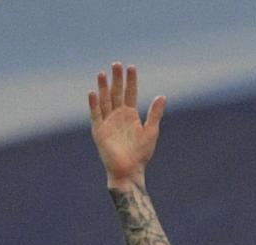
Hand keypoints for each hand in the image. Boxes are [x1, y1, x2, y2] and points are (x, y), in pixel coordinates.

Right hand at [87, 62, 164, 185]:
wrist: (130, 170)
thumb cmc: (141, 153)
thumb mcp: (151, 131)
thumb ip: (155, 113)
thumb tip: (162, 96)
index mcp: (130, 115)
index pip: (130, 93)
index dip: (131, 81)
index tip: (131, 67)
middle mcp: (118, 115)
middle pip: (116, 93)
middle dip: (116, 79)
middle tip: (116, 64)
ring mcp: (107, 121)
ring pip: (104, 100)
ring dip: (103, 87)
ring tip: (102, 73)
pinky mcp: (99, 130)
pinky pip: (96, 114)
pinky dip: (94, 104)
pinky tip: (93, 93)